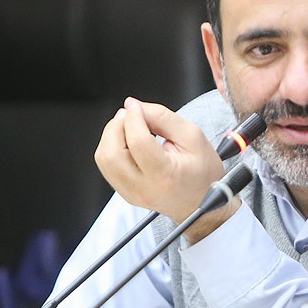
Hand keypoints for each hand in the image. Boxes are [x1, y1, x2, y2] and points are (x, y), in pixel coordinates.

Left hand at [95, 98, 237, 240]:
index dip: (133, 118)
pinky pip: (106, 167)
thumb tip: (135, 106)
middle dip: (116, 126)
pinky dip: (111, 147)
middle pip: (112, 153)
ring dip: (110, 136)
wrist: (202, 201)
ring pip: (104, 160)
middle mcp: (144, 188)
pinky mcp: (125, 193)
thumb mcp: (193, 136)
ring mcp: (132, 193)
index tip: (135, 106)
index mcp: (165, 175)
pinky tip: (126, 140)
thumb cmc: (203, 173)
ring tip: (127, 126)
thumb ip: (163, 117)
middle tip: (129, 115)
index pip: (138, 142)